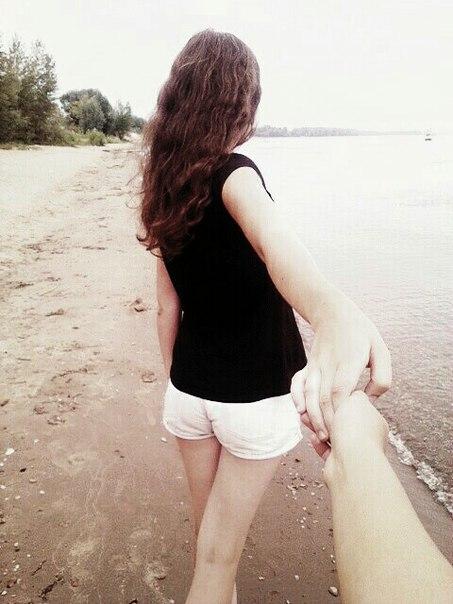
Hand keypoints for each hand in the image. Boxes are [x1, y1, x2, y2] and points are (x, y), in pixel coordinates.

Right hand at [291, 306, 391, 441]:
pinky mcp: (308, 366)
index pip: (339, 390)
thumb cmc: (361, 333)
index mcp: (348, 362)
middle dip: (325, 421)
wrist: (334, 312)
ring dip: (311, 415)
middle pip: (321, 397)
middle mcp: (328, 365)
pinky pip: (297, 383)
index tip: (345, 428)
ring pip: (308, 393)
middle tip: (332, 441)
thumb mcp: (381, 350)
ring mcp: (315, 365)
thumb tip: (370, 399)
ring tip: (318, 434)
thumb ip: (382, 376)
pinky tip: (299, 411)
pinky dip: (295, 397)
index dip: (339, 411)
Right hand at [301, 390, 389, 479]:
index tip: (325, 395)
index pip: (354, 405)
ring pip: (332, 434)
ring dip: (318, 426)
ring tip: (305, 418)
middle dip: (324, 413)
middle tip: (311, 407)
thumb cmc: (356, 430)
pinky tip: (313, 436)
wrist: (351, 461)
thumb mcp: (356, 399)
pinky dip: (319, 443)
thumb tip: (351, 395)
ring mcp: (353, 449)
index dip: (338, 399)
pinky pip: (327, 449)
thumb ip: (353, 395)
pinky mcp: (339, 461)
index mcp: (373, 419)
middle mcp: (365, 435)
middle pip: (341, 420)